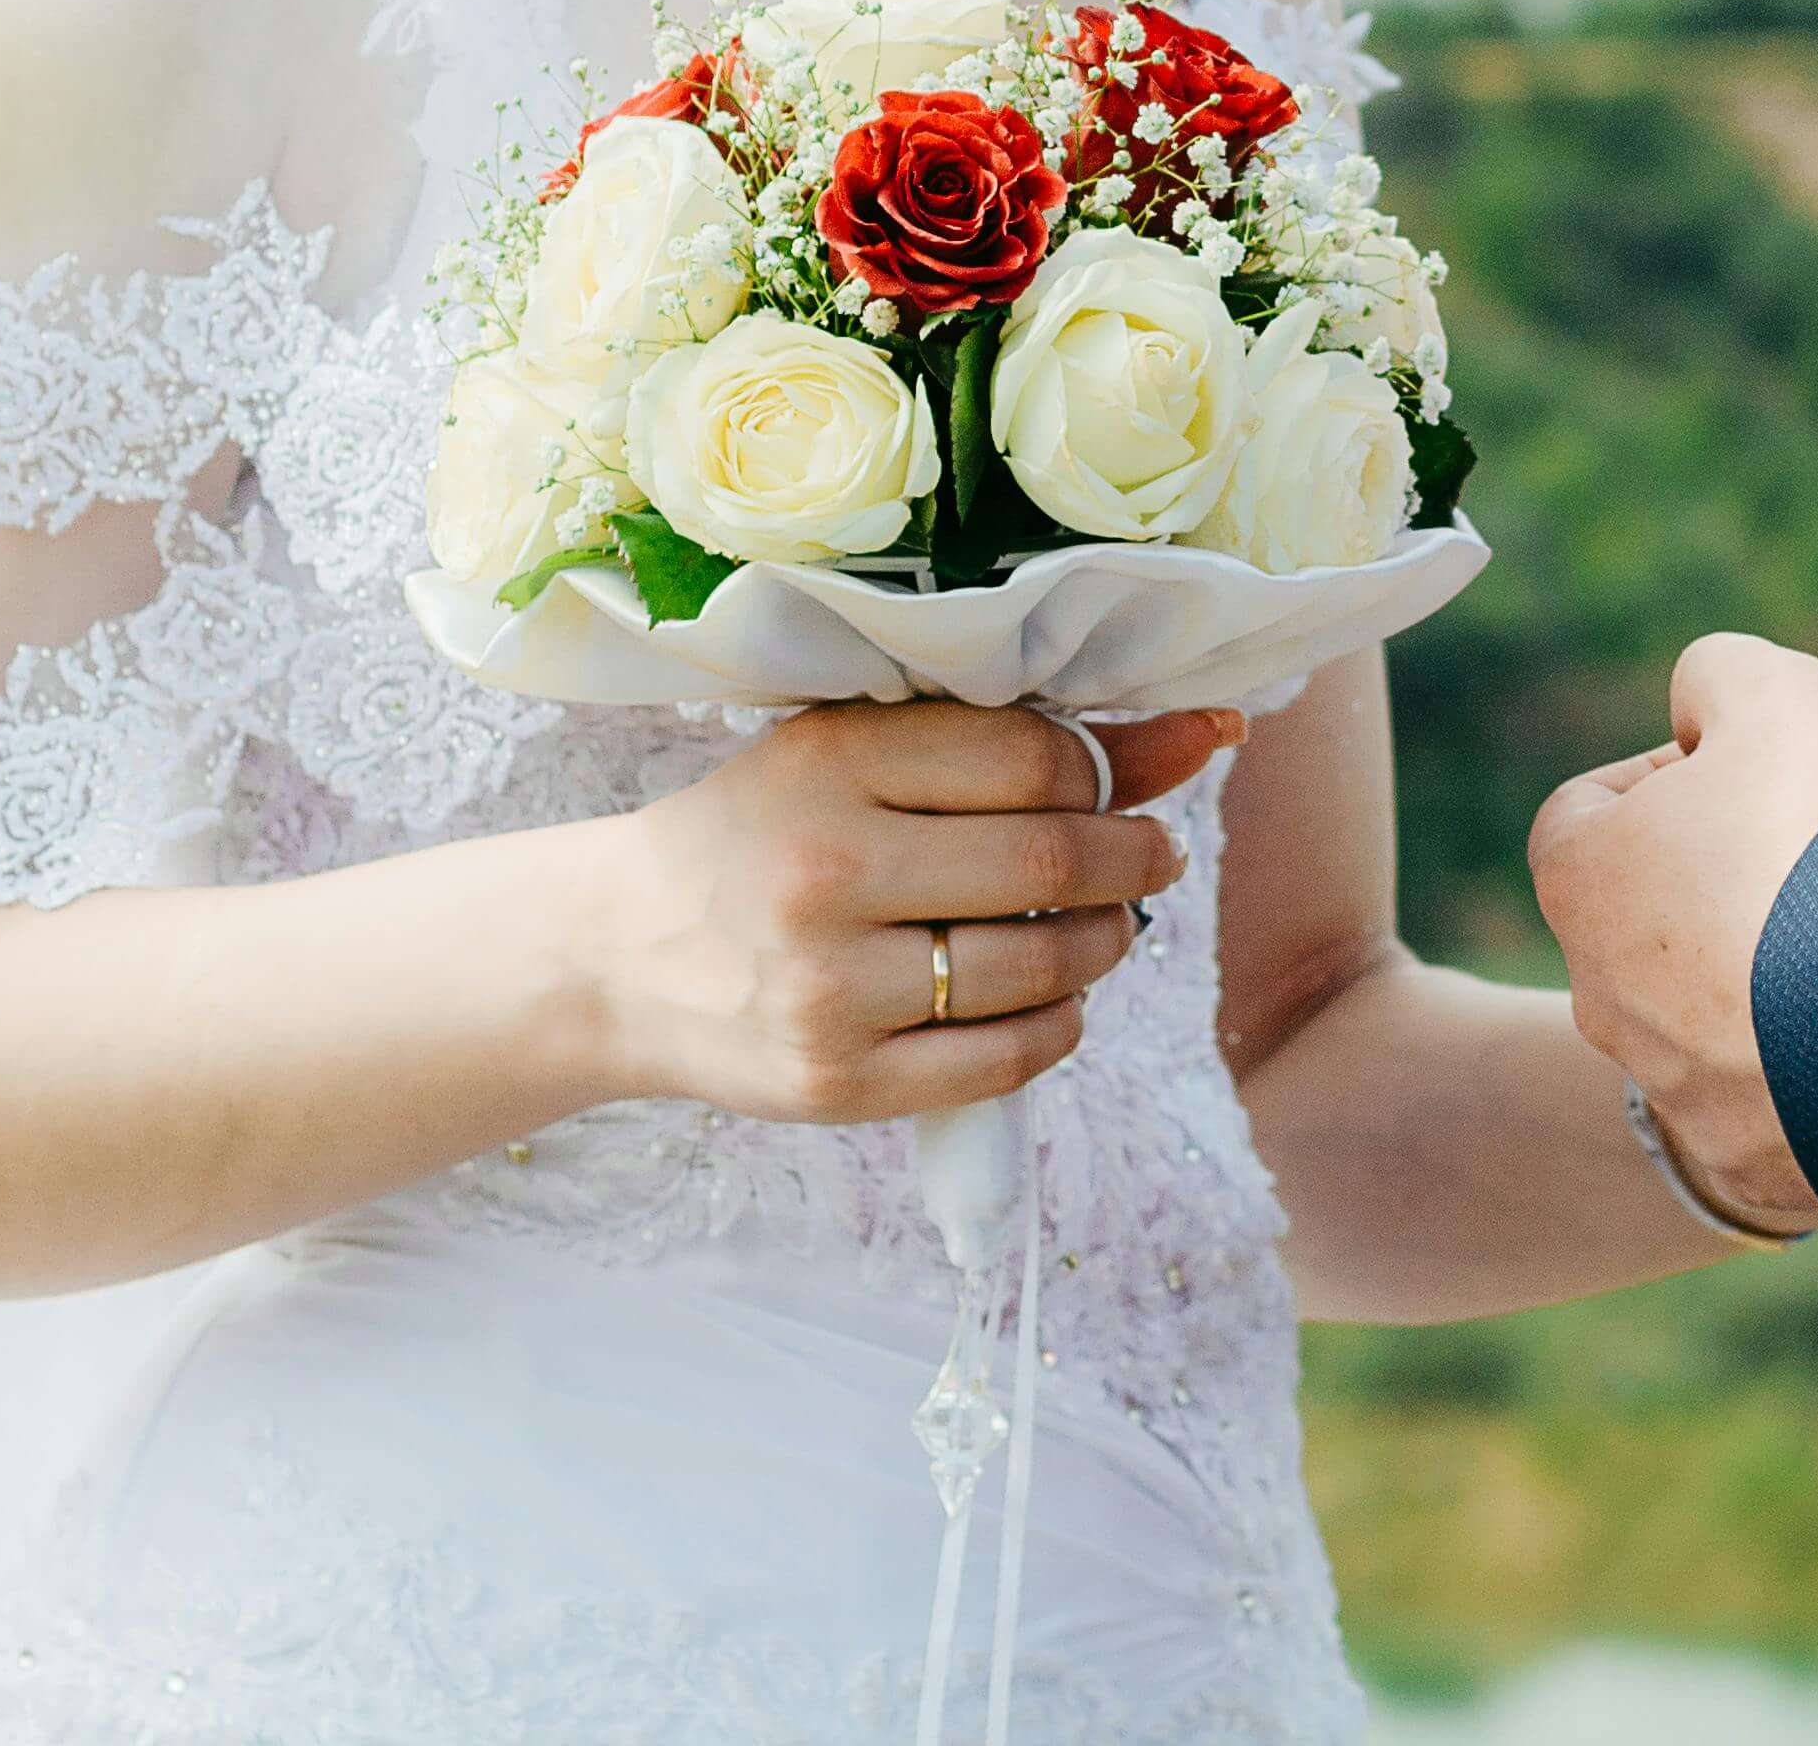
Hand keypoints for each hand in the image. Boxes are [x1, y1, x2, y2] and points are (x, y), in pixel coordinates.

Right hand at [562, 701, 1234, 1124]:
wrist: (617, 956)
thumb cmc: (758, 834)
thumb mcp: (855, 755)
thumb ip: (1010, 743)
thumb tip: (1200, 734)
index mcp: (833, 763)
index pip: (1032, 759)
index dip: (1110, 770)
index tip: (1126, 782)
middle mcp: (828, 873)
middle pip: (1050, 865)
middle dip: (1134, 858)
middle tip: (1151, 855)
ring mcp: (831, 989)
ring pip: (1039, 969)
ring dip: (1106, 945)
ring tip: (1104, 927)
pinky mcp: (837, 1082)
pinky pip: (1002, 1060)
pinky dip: (1060, 1026)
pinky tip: (1053, 998)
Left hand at [1530, 633, 1817, 1238]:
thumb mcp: (1775, 688)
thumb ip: (1716, 676)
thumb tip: (1701, 711)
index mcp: (1581, 882)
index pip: (1588, 812)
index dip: (1669, 777)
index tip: (1754, 776)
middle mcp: (1604, 1004)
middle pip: (1649, 922)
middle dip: (1724, 886)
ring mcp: (1677, 1098)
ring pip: (1710, 1024)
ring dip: (1772, 984)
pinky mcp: (1755, 1171)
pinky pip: (1776, 1109)